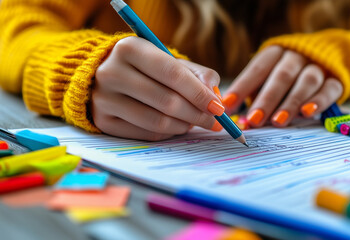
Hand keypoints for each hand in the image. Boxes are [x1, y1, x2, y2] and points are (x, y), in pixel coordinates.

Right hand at [91, 36, 223, 140]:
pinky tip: (176, 126)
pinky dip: (168, 133)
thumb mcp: (170, 61)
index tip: (218, 108)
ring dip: (184, 126)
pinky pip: (146, 134)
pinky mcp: (103, 122)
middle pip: (166, 101)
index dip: (199, 93)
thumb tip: (215, 99)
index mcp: (130, 48)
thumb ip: (198, 75)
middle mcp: (111, 73)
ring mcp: (104, 99)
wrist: (105, 76)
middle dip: (197, 115)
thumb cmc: (146, 68)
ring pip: (157, 122)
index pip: (173, 74)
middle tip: (214, 121)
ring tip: (194, 122)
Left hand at [223, 45, 342, 127]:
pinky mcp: (336, 80)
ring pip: (306, 82)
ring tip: (278, 121)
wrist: (329, 58)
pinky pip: (329, 89)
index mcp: (275, 53)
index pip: (257, 68)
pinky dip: (318, 101)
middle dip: (266, 99)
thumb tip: (238, 120)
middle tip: (254, 120)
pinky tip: (307, 113)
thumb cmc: (286, 75)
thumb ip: (253, 96)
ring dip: (291, 102)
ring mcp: (318, 66)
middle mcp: (296, 56)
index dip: (241, 87)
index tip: (227, 106)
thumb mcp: (268, 79)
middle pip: (281, 76)